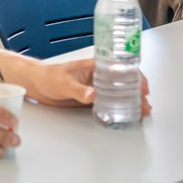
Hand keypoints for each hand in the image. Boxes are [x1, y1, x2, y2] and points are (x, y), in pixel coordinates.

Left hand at [31, 59, 151, 115]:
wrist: (36, 85)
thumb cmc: (48, 76)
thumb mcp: (64, 83)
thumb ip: (78, 90)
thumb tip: (92, 95)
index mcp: (95, 66)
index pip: (120, 69)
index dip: (135, 77)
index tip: (143, 87)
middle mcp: (98, 77)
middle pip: (123, 83)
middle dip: (137, 93)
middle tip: (145, 105)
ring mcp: (95, 88)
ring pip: (118, 94)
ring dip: (130, 102)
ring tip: (141, 112)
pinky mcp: (91, 99)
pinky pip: (108, 104)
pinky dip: (119, 109)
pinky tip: (126, 115)